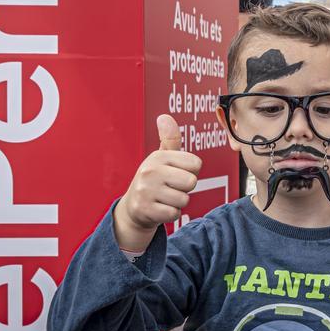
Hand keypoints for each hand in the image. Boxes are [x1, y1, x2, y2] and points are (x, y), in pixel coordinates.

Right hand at [113, 115, 202, 251]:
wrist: (133, 207)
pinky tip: (160, 208)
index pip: (196, 164)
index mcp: (158, 156)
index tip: (176, 173)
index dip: (190, 171)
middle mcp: (150, 171)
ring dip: (178, 202)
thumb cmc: (155, 179)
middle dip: (185, 188)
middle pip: (191, 182)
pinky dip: (171, 214)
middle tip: (171, 187)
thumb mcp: (162, 158)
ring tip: (164, 197)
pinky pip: (175, 213)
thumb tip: (164, 117)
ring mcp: (146, 190)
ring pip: (184, 200)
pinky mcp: (145, 209)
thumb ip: (170, 138)